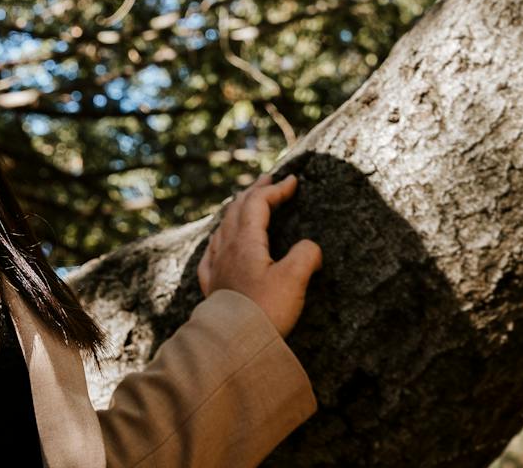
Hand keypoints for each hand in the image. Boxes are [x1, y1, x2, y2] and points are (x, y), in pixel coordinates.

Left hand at [195, 170, 320, 336]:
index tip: (293, 181)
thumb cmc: (265, 310)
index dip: (276, 188)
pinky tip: (217, 243)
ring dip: (237, 210)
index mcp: (246, 241)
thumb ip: (306, 255)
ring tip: (245, 204)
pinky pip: (211, 253)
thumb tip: (311, 247)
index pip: (258, 203)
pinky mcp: (213, 286)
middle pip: (238, 209)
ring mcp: (217, 266)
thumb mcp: (294, 280)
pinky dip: (219, 238)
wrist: (235, 343)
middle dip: (254, 191)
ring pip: (223, 227)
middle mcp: (227, 248)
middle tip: (268, 179)